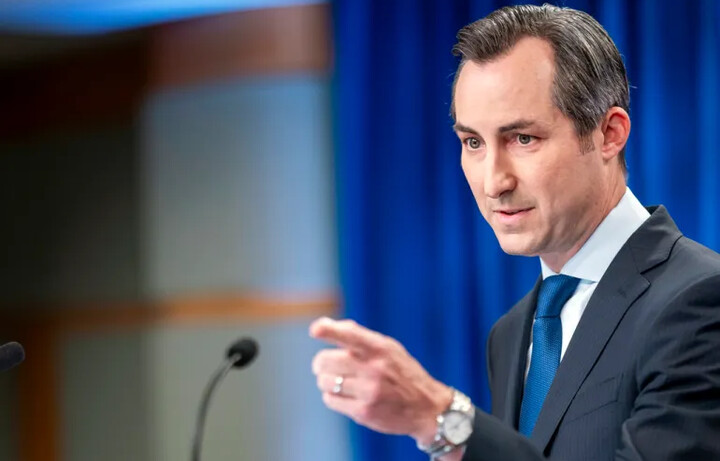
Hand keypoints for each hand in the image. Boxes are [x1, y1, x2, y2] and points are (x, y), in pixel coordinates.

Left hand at [310, 317, 452, 442]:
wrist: (427, 408)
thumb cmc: (402, 373)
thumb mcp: (390, 348)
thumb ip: (360, 336)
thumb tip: (327, 325)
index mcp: (380, 348)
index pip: (350, 335)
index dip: (329, 331)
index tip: (315, 330)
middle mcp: (374, 368)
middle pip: (325, 360)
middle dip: (320, 364)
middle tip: (323, 366)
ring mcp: (369, 391)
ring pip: (324, 381)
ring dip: (325, 381)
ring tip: (338, 382)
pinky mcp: (364, 412)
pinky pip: (330, 400)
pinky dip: (332, 397)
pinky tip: (345, 396)